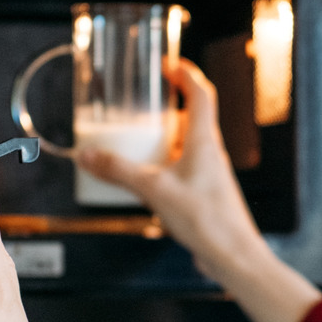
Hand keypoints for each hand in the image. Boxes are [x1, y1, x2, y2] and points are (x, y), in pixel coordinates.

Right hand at [76, 60, 268, 282]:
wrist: (233, 256)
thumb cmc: (207, 220)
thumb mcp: (154, 190)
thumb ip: (118, 171)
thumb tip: (88, 156)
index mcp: (204, 141)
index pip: (201, 93)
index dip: (186, 74)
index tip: (168, 66)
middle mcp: (210, 153)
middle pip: (192, 118)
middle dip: (167, 108)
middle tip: (144, 105)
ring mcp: (209, 174)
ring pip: (186, 145)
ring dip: (165, 139)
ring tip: (138, 141)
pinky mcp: (204, 194)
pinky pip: (183, 170)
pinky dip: (164, 166)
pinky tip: (146, 181)